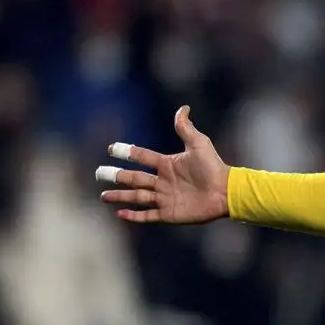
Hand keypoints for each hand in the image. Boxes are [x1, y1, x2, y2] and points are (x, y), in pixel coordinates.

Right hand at [96, 106, 230, 225]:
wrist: (226, 192)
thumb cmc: (214, 167)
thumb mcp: (199, 144)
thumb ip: (186, 128)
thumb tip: (183, 108)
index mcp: (167, 165)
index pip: (142, 157)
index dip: (127, 152)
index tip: (111, 149)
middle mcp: (163, 181)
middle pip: (134, 178)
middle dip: (116, 177)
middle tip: (99, 173)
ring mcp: (165, 198)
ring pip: (136, 197)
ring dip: (120, 196)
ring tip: (103, 196)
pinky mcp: (169, 214)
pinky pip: (148, 215)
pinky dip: (134, 215)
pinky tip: (120, 214)